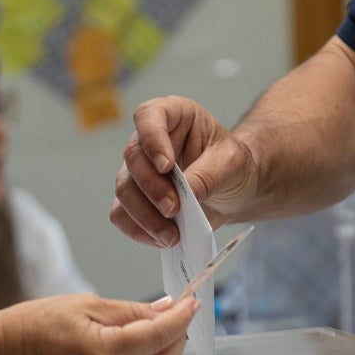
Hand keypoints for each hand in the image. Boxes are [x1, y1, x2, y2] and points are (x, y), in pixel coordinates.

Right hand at [0, 293, 196, 354]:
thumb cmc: (30, 326)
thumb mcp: (82, 306)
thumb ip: (128, 311)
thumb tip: (165, 309)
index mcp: (104, 353)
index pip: (159, 336)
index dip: (182, 319)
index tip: (194, 302)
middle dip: (179, 338)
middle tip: (183, 313)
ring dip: (162, 349)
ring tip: (160, 322)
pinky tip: (136, 338)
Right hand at [111, 96, 258, 247]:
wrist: (232, 191)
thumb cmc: (232, 166)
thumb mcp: (232, 164)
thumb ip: (207, 175)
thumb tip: (184, 195)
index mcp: (172, 115)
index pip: (148, 116)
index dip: (152, 139)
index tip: (167, 166)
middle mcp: (148, 141)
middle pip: (133, 159)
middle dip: (152, 189)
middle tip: (174, 210)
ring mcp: (137, 171)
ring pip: (123, 190)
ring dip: (145, 216)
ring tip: (171, 235)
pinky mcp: (134, 199)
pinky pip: (122, 215)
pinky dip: (139, 230)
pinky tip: (162, 239)